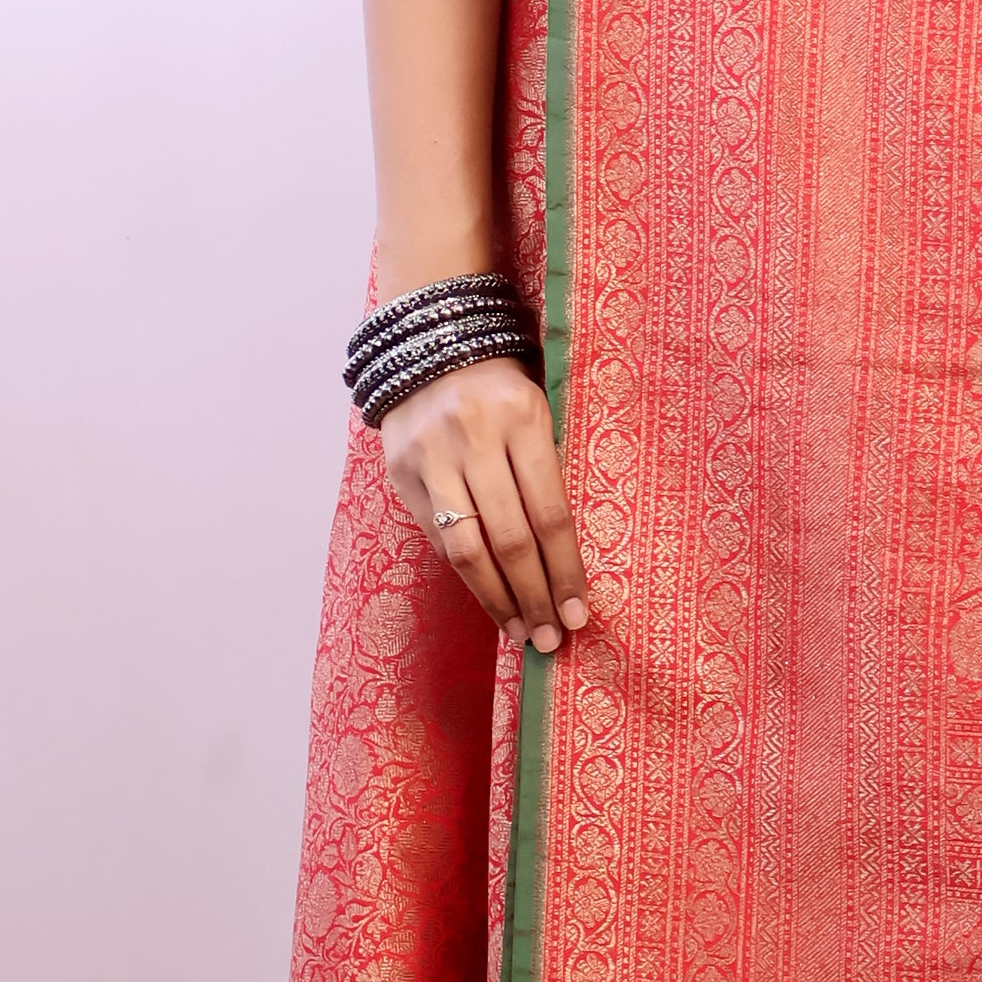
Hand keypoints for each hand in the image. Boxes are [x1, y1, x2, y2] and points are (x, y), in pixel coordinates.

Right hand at [380, 355, 590, 653]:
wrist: (429, 343)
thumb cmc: (503, 386)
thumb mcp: (538, 409)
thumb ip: (549, 470)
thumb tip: (569, 557)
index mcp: (523, 417)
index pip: (550, 513)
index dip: (565, 571)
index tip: (579, 614)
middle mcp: (475, 438)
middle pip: (510, 539)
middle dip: (534, 596)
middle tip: (550, 638)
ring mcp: (432, 456)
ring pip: (466, 547)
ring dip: (496, 599)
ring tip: (519, 630)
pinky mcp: (403, 472)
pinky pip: (437, 536)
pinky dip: (464, 573)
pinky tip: (487, 597)